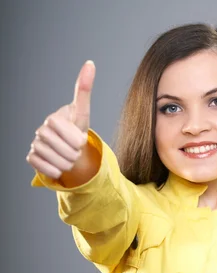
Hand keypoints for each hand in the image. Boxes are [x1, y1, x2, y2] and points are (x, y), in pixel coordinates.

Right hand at [26, 60, 95, 178]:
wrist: (68, 148)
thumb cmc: (75, 129)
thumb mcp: (83, 113)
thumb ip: (84, 90)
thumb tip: (90, 63)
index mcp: (53, 119)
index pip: (72, 137)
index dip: (79, 141)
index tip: (79, 139)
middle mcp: (41, 130)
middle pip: (66, 152)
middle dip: (75, 155)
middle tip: (74, 149)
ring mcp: (35, 144)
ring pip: (58, 162)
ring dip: (68, 164)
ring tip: (68, 156)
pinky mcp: (32, 158)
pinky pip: (46, 169)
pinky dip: (56, 171)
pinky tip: (58, 165)